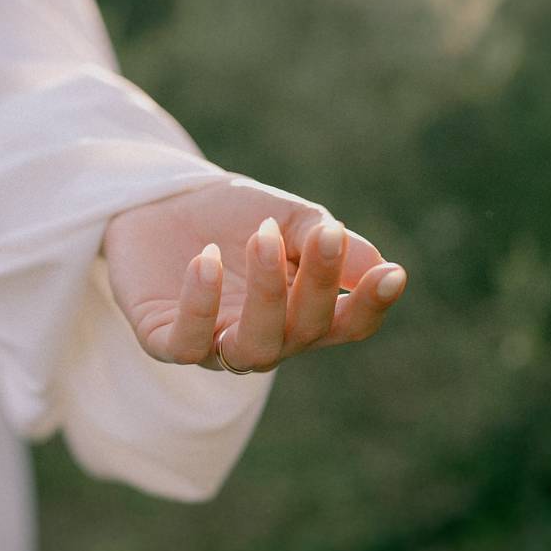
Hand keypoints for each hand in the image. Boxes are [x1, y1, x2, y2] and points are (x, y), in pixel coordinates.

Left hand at [103, 176, 406, 371]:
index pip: (346, 325)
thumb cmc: (229, 215)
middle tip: (322, 234)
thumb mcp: (284, 216)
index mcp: (299, 313)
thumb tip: (378, 266)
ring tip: (262, 238)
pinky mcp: (163, 340)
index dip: (371, 306)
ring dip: (266, 296)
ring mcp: (214, 344)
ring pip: (252, 349)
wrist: (157, 201)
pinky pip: (186, 345)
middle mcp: (263, 338)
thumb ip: (326, 241)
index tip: (393, 274)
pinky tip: (206, 259)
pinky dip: (200, 305)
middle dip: (318, 286)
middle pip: (303, 333)